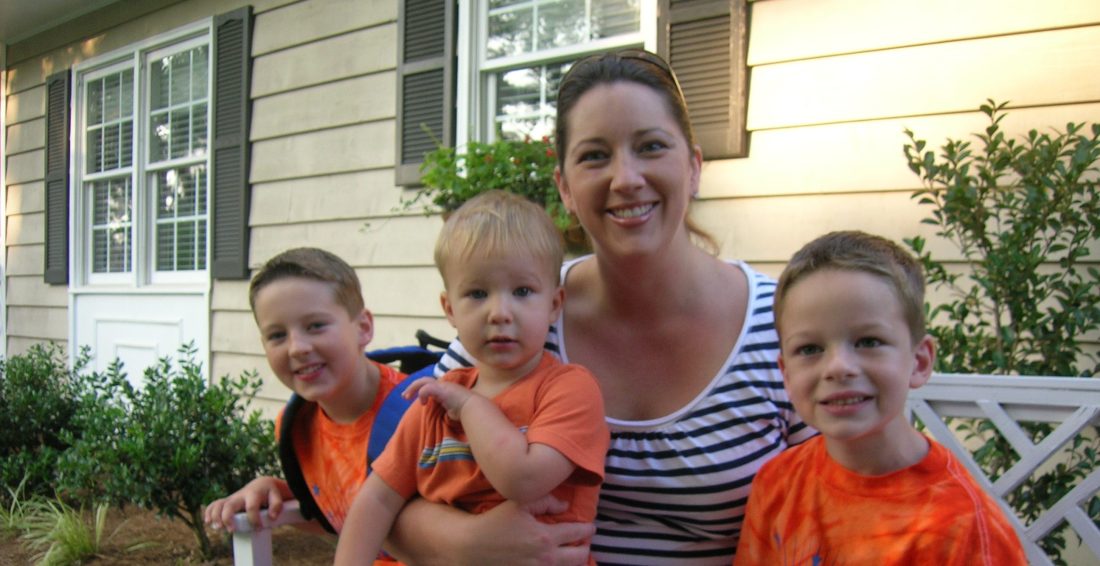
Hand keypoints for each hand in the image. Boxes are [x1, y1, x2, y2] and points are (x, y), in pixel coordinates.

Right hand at [203, 476, 290, 531]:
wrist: (261, 485)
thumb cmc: (269, 493)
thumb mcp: (276, 496)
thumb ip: (277, 505)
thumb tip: (271, 517)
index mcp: (253, 494)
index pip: (251, 507)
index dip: (254, 519)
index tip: (258, 528)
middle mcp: (240, 496)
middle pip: (229, 505)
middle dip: (227, 518)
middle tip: (231, 530)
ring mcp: (232, 498)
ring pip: (218, 504)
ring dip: (215, 516)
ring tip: (218, 528)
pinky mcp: (226, 502)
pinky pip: (213, 504)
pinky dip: (208, 512)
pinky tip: (208, 522)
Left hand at [404, 377, 473, 419]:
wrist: (473, 408)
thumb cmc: (467, 411)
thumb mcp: (454, 410)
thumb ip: (447, 409)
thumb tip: (446, 414)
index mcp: (447, 389)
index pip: (432, 385)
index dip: (422, 390)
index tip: (419, 401)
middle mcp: (444, 385)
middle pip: (425, 380)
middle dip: (413, 387)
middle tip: (405, 396)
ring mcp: (443, 386)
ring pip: (424, 381)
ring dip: (413, 388)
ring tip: (406, 396)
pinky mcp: (441, 389)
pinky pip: (427, 388)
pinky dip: (422, 394)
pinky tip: (423, 403)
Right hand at [458, 498, 594, 565]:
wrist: (471, 547)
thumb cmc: (494, 522)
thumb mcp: (518, 503)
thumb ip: (545, 500)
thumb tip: (565, 506)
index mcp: (546, 537)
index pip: (578, 533)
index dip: (588, 528)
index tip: (590, 526)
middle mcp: (546, 558)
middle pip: (580, 556)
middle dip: (585, 547)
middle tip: (584, 541)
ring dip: (576, 560)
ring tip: (573, 553)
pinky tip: (557, 562)